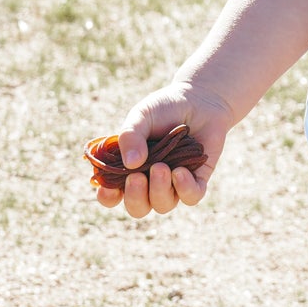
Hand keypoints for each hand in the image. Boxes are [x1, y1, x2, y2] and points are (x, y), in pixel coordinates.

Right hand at [96, 83, 231, 218]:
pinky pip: (191, 197)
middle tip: (137, 176)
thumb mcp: (142, 115)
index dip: (107, 197)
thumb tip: (131, 164)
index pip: (112, 193)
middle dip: (135, 198)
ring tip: (161, 166)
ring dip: (159, 190)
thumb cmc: (165, 108)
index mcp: (128, 168)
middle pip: (138, 207)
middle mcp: (149, 180)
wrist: (200, 99)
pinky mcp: (197, 180)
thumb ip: (131, 136)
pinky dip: (185, 188)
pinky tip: (181, 171)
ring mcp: (173, 183)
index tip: (108, 189)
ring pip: (163, 205)